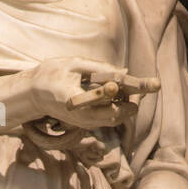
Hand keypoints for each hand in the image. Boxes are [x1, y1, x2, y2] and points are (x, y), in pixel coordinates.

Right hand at [29, 57, 159, 132]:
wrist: (35, 95)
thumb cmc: (53, 74)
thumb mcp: (74, 64)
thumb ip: (99, 68)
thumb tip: (125, 72)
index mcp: (70, 98)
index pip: (95, 98)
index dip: (109, 92)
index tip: (122, 86)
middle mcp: (79, 116)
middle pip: (113, 115)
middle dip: (132, 101)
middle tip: (152, 85)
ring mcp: (84, 123)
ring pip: (114, 119)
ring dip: (129, 105)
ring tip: (144, 88)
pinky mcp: (87, 124)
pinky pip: (109, 119)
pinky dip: (121, 108)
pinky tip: (129, 96)